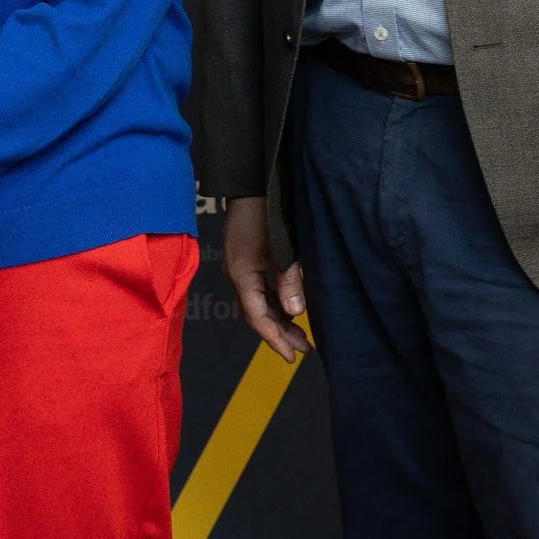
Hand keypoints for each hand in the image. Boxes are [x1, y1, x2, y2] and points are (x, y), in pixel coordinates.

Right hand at [224, 196, 308, 362]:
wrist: (249, 182)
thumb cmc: (267, 211)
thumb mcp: (282, 245)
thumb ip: (289, 278)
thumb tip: (296, 313)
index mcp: (242, 273)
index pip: (257, 316)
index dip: (275, 338)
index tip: (293, 356)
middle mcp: (236, 274)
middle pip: (255, 314)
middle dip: (277, 334)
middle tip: (302, 350)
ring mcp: (238, 266)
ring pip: (256, 303)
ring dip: (276, 320)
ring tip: (299, 335)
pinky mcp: (243, 259)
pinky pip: (256, 291)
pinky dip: (272, 304)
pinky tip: (287, 308)